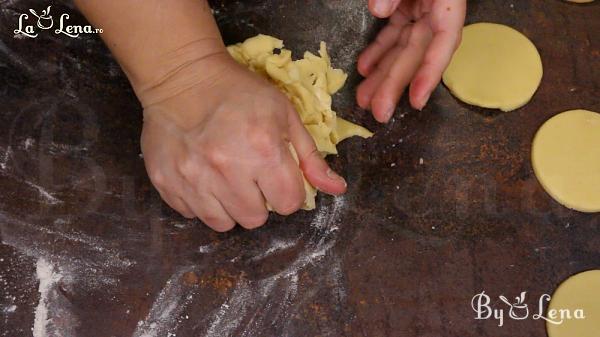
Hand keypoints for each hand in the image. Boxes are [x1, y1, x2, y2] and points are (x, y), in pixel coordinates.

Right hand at [139, 54, 346, 231]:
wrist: (182, 78)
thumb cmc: (239, 93)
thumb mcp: (284, 115)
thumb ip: (311, 157)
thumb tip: (338, 189)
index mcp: (263, 150)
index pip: (289, 203)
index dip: (287, 191)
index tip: (277, 176)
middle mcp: (227, 170)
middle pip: (255, 219)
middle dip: (259, 201)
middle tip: (249, 175)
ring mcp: (192, 179)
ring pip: (223, 224)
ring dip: (230, 206)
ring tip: (226, 178)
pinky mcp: (166, 183)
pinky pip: (193, 214)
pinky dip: (202, 202)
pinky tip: (203, 175)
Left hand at [357, 0, 465, 121]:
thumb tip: (379, 10)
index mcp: (448, 2)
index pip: (444, 42)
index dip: (430, 72)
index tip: (416, 100)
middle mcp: (438, 13)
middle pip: (418, 54)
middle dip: (396, 84)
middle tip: (380, 113)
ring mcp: (423, 12)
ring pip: (402, 49)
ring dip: (383, 75)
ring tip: (365, 100)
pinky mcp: (408, 9)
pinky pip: (393, 34)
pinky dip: (378, 52)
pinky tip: (365, 69)